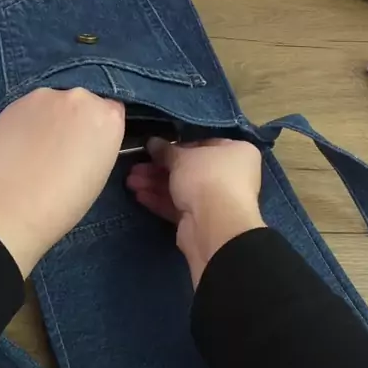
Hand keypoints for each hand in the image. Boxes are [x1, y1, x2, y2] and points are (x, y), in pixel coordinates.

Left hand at [0, 88, 124, 276]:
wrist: (9, 207)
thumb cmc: (62, 204)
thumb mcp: (98, 176)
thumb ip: (97, 146)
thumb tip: (83, 140)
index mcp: (107, 117)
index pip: (112, 111)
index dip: (98, 130)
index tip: (88, 146)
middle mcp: (79, 98)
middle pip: (82, 103)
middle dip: (74, 120)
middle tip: (61, 149)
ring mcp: (44, 96)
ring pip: (53, 104)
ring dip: (49, 120)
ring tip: (36, 150)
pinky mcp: (14, 102)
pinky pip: (29, 109)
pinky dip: (27, 123)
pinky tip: (18, 148)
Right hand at [127, 138, 265, 286]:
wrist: (215, 226)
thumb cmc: (206, 178)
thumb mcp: (182, 158)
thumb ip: (165, 150)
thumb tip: (152, 142)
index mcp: (237, 152)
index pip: (204, 144)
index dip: (177, 146)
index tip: (155, 147)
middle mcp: (230, 175)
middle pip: (189, 168)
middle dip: (158, 168)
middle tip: (135, 167)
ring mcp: (217, 200)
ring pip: (181, 188)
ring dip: (154, 184)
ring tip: (130, 182)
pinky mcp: (202, 221)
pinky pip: (179, 206)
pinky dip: (160, 200)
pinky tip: (139, 196)